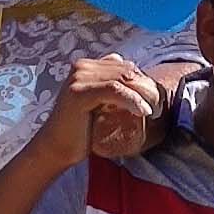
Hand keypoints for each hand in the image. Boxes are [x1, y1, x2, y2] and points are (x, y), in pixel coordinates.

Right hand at [44, 53, 162, 169]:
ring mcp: (78, 78)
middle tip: (158, 106)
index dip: (144, 81)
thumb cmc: (80, 130)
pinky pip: (114, 90)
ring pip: (123, 78)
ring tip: (153, 111)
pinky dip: (132, 100)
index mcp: (87, 66)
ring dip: (143, 94)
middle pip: (126, 70)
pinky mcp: (79, 92)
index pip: (125, 66)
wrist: (55, 147)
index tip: (155, 100)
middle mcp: (81, 67)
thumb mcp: (100, 104)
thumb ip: (115, 91)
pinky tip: (142, 112)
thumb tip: (145, 88)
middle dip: (147, 87)